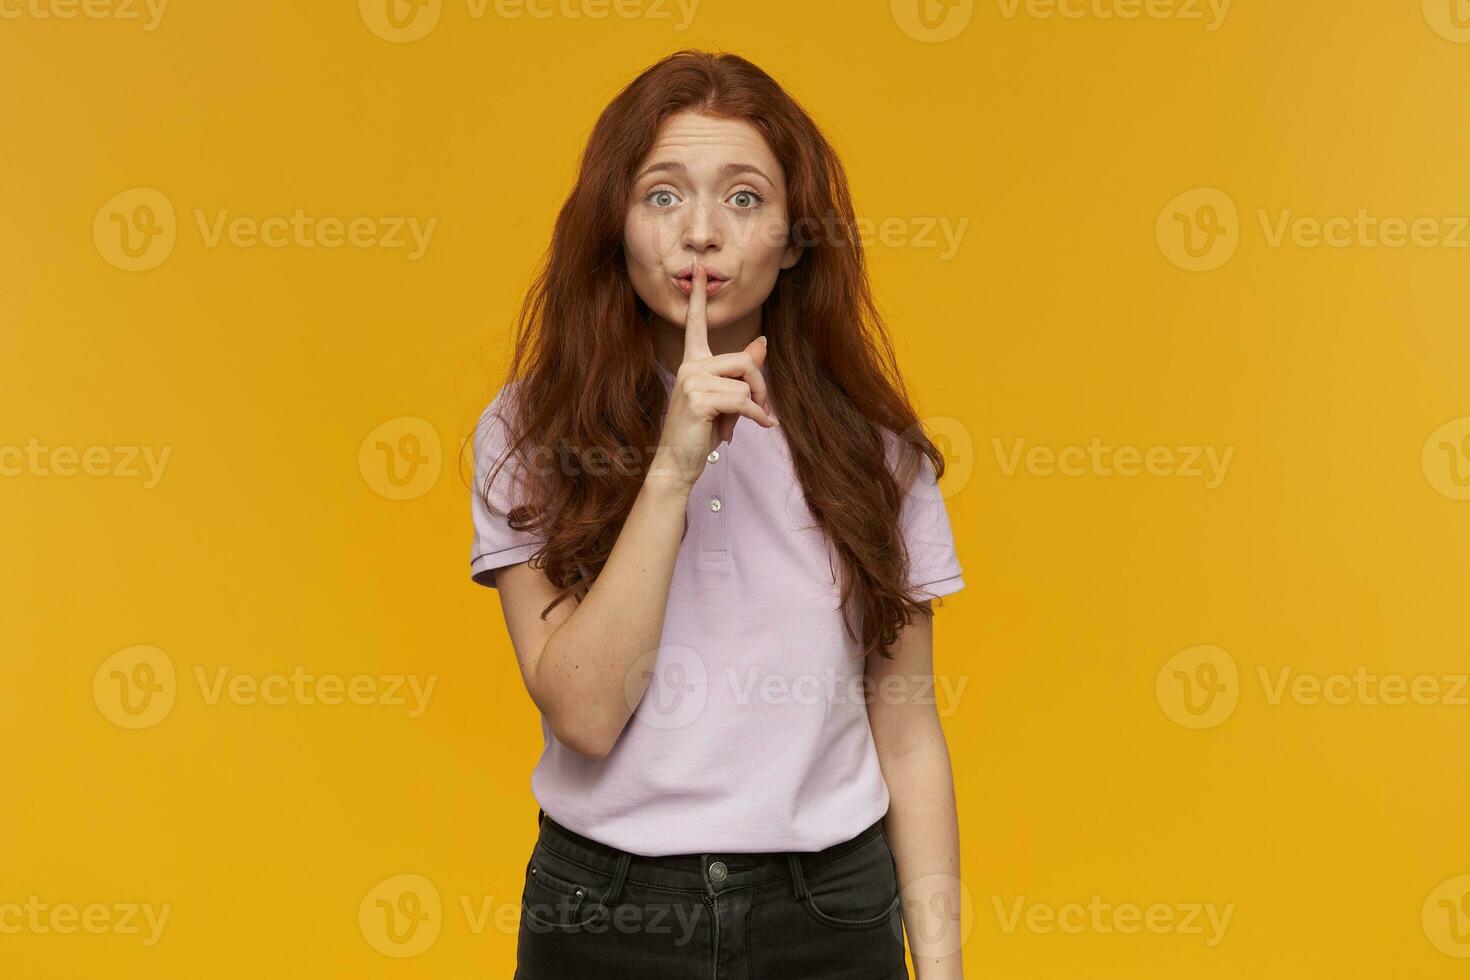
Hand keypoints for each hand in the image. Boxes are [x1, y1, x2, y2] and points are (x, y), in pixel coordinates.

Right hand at [652, 260, 777, 487]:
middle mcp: (690, 366)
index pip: (695, 323)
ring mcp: (692, 381)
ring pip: (745, 383)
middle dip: (760, 386)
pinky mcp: (699, 400)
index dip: (698, 296)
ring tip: (746, 424)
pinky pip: (743, 401)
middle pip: (744, 359)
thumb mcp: (725, 399)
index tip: (698, 269)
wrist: (678, 463)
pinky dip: (757, 417)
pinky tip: (760, 426)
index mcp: (693, 362)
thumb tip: (762, 343)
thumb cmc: (700, 431)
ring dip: (756, 407)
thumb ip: (741, 372)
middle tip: (761, 409)